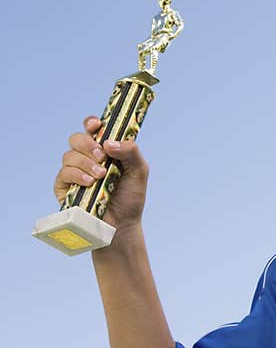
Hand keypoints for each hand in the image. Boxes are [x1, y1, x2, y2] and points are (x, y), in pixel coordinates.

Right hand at [53, 116, 149, 233]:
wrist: (121, 224)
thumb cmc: (131, 197)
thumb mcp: (139, 171)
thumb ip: (131, 152)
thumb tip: (108, 142)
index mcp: (105, 150)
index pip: (93, 129)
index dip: (91, 123)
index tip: (96, 125)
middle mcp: (88, 158)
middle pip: (77, 138)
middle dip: (88, 144)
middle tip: (102, 156)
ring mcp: (74, 171)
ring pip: (69, 154)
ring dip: (86, 162)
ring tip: (101, 175)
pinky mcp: (64, 187)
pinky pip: (64, 173)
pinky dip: (77, 175)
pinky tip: (90, 183)